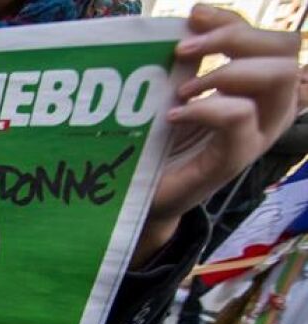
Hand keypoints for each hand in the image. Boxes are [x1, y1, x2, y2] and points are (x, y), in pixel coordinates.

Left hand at [134, 4, 300, 266]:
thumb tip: (194, 15)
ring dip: (228, 71)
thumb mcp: (178, 91)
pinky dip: (206, 108)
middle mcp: (268, 109)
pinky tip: (174, 115)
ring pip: (280, 78)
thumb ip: (192, 59)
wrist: (144, 198)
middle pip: (285, 50)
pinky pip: (241, 117)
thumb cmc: (162, 143)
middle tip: (182, 50)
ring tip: (182, 88)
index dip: (235, 19)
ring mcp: (255, 136)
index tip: (194, 15)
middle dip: (235, 36)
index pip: (270, 38)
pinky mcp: (234, 161)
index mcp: (258, 88)